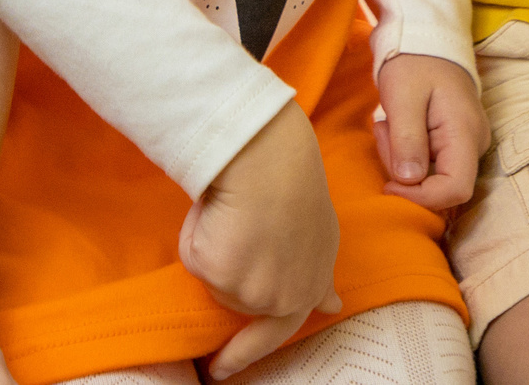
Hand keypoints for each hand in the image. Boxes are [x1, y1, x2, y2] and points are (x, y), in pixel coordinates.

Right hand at [180, 104, 341, 379]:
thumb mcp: (321, 236)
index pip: (280, 330)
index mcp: (310, 285)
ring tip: (232, 213)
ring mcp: (251, 293)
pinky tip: (217, 212)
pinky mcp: (219, 277)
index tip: (226, 367)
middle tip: (215, 363)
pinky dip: (198, 236)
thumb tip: (332, 306)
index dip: (252, 350)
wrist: (271, 164)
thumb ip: (319, 276)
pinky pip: (195, 258)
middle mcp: (283, 297)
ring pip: (215, 280)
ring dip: (215, 250)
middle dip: (229, 319)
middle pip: (241, 308)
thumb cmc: (294, 185)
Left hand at [375, 53, 485, 210]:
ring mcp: (466, 143)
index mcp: (466, 133)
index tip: (388, 183)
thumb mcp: (403, 96)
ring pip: (433, 176)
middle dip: (403, 172)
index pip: (455, 189)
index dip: (421, 197)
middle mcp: (474, 144)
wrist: (426, 40)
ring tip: (387, 124)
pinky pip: (430, 164)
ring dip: (401, 160)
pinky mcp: (454, 142)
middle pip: (441, 185)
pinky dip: (407, 153)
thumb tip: (409, 180)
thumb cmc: (414, 63)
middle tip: (382, 132)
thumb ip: (407, 140)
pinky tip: (396, 128)